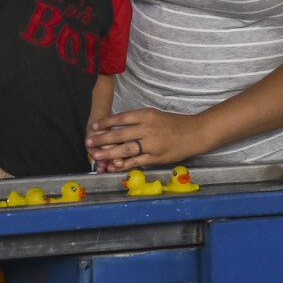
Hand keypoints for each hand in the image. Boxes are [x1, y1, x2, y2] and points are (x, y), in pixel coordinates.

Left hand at [86, 107, 206, 171]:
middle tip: (88, 143)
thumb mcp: (154, 115)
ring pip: (125, 149)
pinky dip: (124, 164)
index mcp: (146, 115)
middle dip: (102, 139)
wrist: (194, 133)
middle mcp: (147, 128)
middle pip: (119, 134)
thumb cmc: (173, 123)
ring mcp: (151, 144)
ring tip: (96, 156)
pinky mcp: (156, 157)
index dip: (106, 123)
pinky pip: (136, 162)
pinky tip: (113, 167)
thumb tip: (117, 127)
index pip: (121, 118)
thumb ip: (137, 120)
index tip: (94, 127)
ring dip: (109, 153)